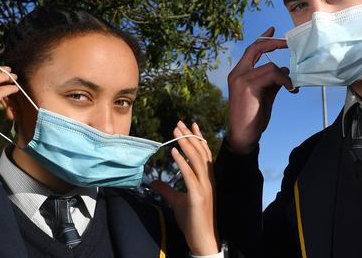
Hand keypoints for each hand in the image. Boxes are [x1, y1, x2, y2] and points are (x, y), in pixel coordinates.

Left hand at [149, 121, 218, 255]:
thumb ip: (166, 190)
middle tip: (179, 123)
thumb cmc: (192, 221)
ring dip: (186, 144)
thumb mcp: (176, 201)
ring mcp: (205, 187)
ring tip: (176, 132)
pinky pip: (190, 174)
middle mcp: (208, 180)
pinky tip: (174, 151)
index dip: (198, 138)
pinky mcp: (198, 195)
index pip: (204, 153)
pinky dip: (182, 161)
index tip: (191, 124)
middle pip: (200, 152)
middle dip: (189, 136)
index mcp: (207, 180)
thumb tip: (152, 182)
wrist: (201, 239)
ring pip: (197, 160)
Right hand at [227, 27, 293, 153]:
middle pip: (256, 49)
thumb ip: (274, 81)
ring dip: (285, 76)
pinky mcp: (248, 86)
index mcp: (240, 74)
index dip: (263, 39)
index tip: (273, 30)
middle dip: (273, 43)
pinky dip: (285, 81)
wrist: (243, 135)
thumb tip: (286, 70)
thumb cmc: (253, 116)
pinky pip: (272, 76)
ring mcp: (241, 79)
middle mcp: (238, 73)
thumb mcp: (266, 95)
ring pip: (270, 66)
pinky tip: (291, 90)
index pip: (251, 51)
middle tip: (289, 43)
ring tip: (292, 87)